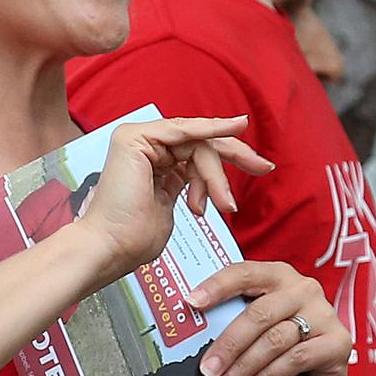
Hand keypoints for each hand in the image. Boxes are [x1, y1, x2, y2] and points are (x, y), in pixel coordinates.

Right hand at [76, 115, 272, 286]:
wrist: (111, 248)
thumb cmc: (134, 239)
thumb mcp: (170, 206)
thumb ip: (185, 185)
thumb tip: (206, 179)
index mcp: (150, 161)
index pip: (196, 152)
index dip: (228, 161)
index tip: (260, 169)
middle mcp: (143, 146)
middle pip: (201, 142)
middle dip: (236, 155)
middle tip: (265, 168)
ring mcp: (137, 138)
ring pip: (197, 145)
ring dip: (216, 176)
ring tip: (223, 205)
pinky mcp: (135, 138)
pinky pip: (184, 131)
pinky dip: (211, 128)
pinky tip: (236, 127)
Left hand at [186, 261, 350, 375]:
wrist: (325, 363)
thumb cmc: (283, 336)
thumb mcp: (258, 321)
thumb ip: (234, 319)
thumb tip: (191, 339)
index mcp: (277, 275)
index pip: (243, 273)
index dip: (216, 286)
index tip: (191, 303)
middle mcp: (301, 289)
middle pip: (258, 314)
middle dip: (228, 344)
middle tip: (207, 369)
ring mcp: (323, 314)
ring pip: (275, 340)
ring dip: (243, 367)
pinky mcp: (337, 342)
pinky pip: (296, 359)